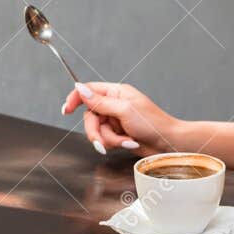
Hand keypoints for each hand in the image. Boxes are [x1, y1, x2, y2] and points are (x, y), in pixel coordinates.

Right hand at [60, 81, 177, 155]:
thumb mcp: (124, 110)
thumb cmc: (153, 123)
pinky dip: (115, 143)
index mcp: (116, 92)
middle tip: (101, 141)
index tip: (66, 110)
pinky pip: (105, 139)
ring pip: (97, 130)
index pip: (88, 90)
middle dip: (95, 131)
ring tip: (126, 140)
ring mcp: (115, 120)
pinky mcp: (118, 134)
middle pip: (89, 116)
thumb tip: (80, 89)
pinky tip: (129, 142)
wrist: (167, 143)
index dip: (75, 98)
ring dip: (109, 139)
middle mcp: (114, 105)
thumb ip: (100, 102)